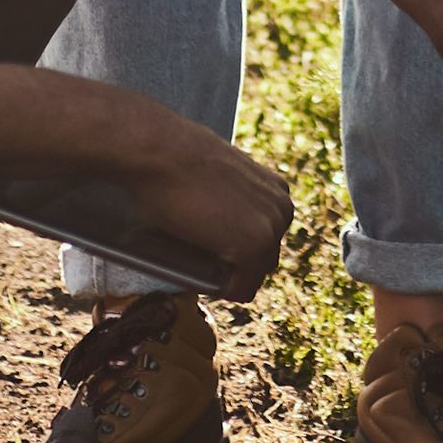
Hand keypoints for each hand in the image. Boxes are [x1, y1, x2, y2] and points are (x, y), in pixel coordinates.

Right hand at [66, 87, 296, 296]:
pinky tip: (204, 279)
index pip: (266, 237)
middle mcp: (282, 208)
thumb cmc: (175, 159)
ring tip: (199, 268)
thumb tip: (214, 214)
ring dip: (230, 277)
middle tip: (202, 261)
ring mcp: (272, 228)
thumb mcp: (216, 176)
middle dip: (238, 266)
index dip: (237, 249)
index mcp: (276, 189)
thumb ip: (228, 196)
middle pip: (264, 258)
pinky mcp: (255, 246)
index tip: (211, 250)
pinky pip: (243, 287)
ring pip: (254, 274)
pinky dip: (224, 290)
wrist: (160, 151)